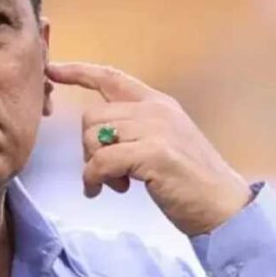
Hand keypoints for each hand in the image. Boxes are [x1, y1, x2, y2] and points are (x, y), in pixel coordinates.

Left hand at [46, 62, 251, 235]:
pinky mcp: (153, 153)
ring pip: (94, 138)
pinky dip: (94, 179)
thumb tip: (95, 134)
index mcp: (157, 103)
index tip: (52, 69)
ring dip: (94, 166)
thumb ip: (132, 129)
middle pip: (92, 117)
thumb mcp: (161, 142)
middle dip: (88, 147)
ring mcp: (156, 129)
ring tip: (115, 183)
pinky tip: (103, 191)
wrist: (223, 207)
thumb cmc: (188, 181)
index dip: (78, 72)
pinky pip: (101, 161)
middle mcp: (156, 109)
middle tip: (105, 172)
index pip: (111, 78)